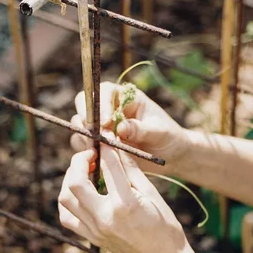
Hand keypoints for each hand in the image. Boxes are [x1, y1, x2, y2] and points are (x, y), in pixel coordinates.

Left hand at [58, 144, 201, 252]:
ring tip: (85, 172)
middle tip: (91, 155)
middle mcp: (104, 218)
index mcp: (125, 204)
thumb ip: (130, 170)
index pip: (107, 166)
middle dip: (79, 162)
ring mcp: (95, 230)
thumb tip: (115, 146)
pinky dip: (69, 201)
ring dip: (70, 180)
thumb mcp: (152, 194)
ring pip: (65, 199)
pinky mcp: (92, 238)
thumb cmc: (165, 228)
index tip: (105, 139)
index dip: (106, 147)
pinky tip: (81, 194)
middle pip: (75, 182)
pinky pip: (67, 217)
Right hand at [71, 82, 188, 173]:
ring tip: (102, 152)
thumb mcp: (160, 132)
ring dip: (86, 139)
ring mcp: (101, 127)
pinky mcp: (98, 144)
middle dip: (87, 121)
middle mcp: (108, 109)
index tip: (106, 123)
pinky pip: (83, 146)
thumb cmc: (168, 137)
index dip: (100, 104)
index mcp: (124, 97)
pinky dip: (87, 153)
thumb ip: (142, 129)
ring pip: (80, 127)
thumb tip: (121, 128)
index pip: (103, 91)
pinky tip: (100, 161)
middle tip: (97, 138)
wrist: (171, 156)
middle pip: (84, 105)